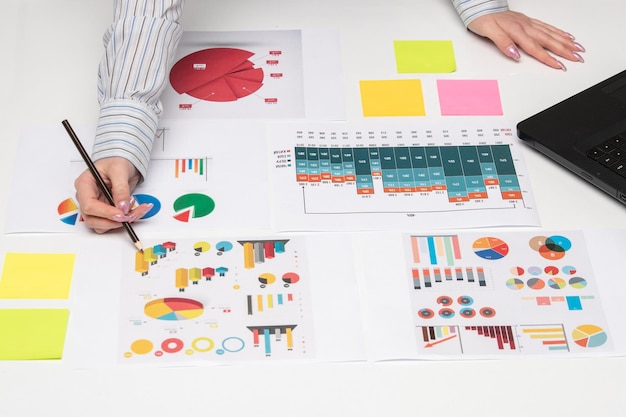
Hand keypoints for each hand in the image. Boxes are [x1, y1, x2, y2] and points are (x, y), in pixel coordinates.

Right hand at [74, 157, 152, 233]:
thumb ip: (121, 189)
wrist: (124, 163)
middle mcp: (87, 197)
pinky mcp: (105, 211)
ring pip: (101, 225)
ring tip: (135, 212)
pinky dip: (124, 221)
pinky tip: (134, 212)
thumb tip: (122, 206)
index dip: (105, 213)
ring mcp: (96, 206)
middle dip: (112, 221)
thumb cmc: (117, 161)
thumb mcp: (119, 170)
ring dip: (119, 223)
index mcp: (84, 185)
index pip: (88, 205)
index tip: (121, 214)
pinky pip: (112, 223)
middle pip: (92, 219)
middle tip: (130, 216)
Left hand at [467, 11, 584, 69]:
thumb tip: (515, 54)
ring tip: (578, 48)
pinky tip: (566, 36)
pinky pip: (547, 27)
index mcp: (517, 31)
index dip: (548, 58)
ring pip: (551, 33)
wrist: (482, 7)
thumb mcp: (489, 32)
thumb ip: (503, 43)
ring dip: (566, 41)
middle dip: (565, 50)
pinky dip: (559, 32)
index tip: (560, 66)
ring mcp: (529, 23)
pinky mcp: (528, 21)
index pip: (536, 48)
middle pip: (549, 41)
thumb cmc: (484, 19)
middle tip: (578, 58)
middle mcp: (526, 27)